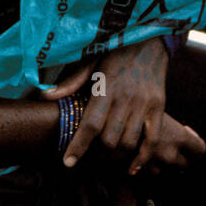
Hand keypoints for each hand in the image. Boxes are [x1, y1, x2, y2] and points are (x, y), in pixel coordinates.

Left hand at [43, 36, 167, 170]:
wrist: (150, 36)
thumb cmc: (116, 48)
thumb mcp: (91, 59)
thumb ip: (71, 81)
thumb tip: (46, 95)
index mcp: (106, 87)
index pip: (91, 124)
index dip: (79, 146)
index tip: (68, 163)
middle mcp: (126, 98)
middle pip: (109, 139)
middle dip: (97, 154)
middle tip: (89, 158)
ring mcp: (144, 104)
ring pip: (128, 143)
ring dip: (116, 158)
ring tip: (105, 161)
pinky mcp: (159, 107)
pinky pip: (152, 140)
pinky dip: (142, 159)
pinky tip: (132, 170)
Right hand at [137, 112, 205, 174]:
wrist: (106, 125)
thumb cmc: (133, 112)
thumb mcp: (156, 113)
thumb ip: (171, 128)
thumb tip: (181, 132)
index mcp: (179, 137)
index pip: (201, 150)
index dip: (196, 145)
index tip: (187, 137)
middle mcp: (170, 155)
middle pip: (185, 164)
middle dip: (179, 156)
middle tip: (168, 145)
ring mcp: (155, 167)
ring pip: (164, 171)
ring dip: (159, 163)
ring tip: (147, 148)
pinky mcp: (140, 175)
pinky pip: (147, 175)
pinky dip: (144, 168)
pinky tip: (135, 155)